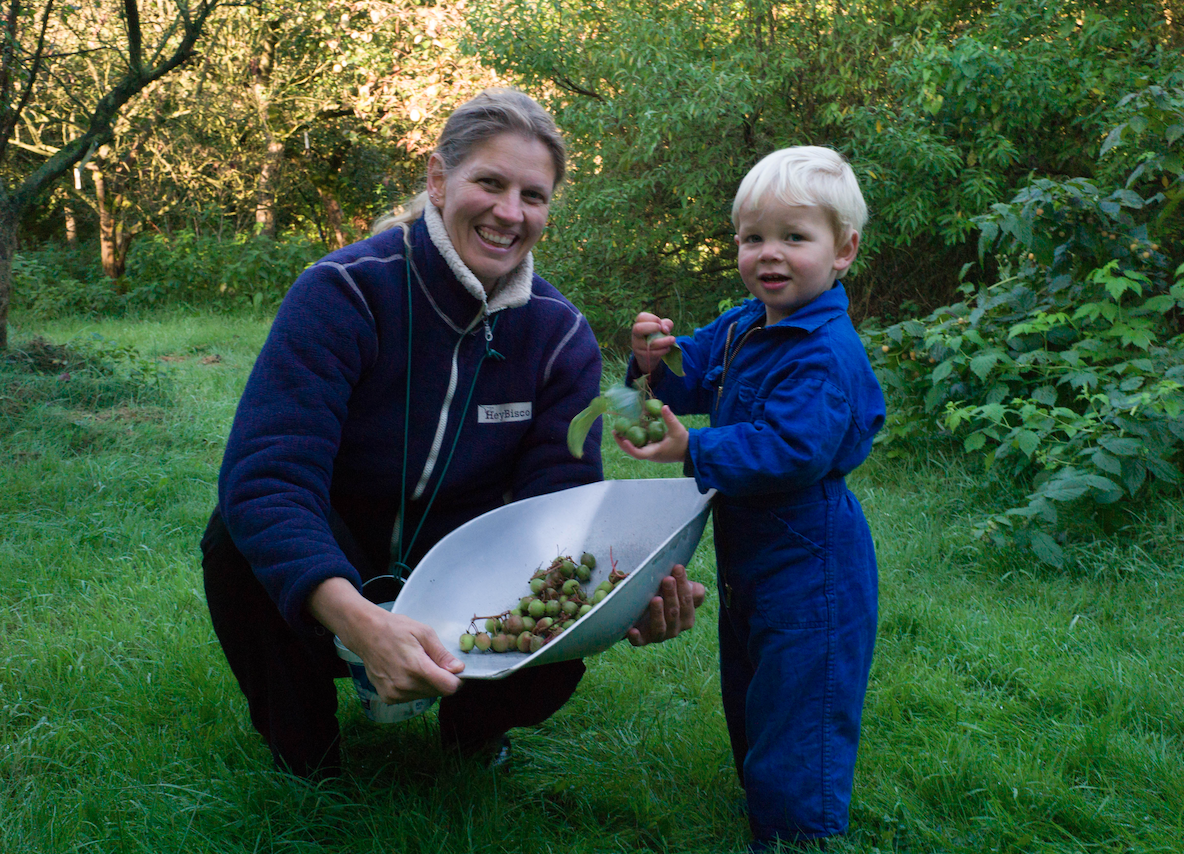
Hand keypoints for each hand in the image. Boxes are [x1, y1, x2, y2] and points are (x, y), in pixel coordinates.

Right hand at [308, 577, 463, 702]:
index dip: (457, 679)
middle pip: (438, 692)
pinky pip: (412, 697)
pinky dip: (415, 687)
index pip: (448, 687)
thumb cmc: (395, 629)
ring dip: (428, 683)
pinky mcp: (388, 698)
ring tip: (417, 664)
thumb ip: (441, 654)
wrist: (365, 633)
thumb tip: (458, 668)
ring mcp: (395, 694)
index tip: (455, 669)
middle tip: (433, 661)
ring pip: (426, 695)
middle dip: (442, 679)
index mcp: (416, 668)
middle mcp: (405, 685)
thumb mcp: (424, 632)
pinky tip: (406, 672)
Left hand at [614, 405, 688, 463]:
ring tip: (617, 430)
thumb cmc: (683, 442)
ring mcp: (650, 454)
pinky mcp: (651, 450)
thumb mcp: (677, 429)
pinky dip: (632, 439)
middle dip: (622, 443)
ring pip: (634, 449)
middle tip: (615, 432)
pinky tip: (628, 430)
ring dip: (625, 441)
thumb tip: (664, 406)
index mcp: (656, 452)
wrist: (688, 451)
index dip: (631, 448)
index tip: (624, 439)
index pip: (640, 454)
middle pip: (632, 452)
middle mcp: (650, 455)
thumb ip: (670, 418)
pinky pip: (638, 446)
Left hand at [627, 563, 706, 645]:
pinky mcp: (642, 640)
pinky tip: (632, 630)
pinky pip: (639, 641)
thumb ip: (690, 588)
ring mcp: (658, 635)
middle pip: (674, 612)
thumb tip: (694, 586)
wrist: (646, 613)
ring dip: (658, 613)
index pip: (687, 601)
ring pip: (660, 627)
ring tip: (655, 599)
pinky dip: (636, 637)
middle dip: (671, 595)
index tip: (677, 568)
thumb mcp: (679, 591)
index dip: (683, 585)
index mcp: (687, 618)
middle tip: (667, 579)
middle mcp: (674, 629)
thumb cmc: (667, 598)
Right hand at [631, 312, 674, 373]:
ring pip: (650, 344)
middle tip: (660, 328)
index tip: (660, 324)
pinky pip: (653, 353)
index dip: (653, 319)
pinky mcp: (643, 355)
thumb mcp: (662, 327)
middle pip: (638, 329)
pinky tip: (668, 348)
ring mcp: (638, 345)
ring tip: (672, 340)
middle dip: (651, 328)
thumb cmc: (656, 336)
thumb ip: (666, 324)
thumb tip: (665, 330)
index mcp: (639, 323)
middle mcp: (636, 334)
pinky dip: (663, 350)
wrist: (648, 354)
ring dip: (664, 341)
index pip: (642, 317)